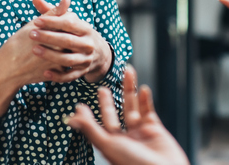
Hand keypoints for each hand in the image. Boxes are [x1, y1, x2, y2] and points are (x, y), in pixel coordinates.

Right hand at [0, 0, 70, 116]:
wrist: (8, 69)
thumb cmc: (18, 44)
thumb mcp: (34, 25)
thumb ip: (54, 12)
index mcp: (55, 32)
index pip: (71, 19)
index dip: (62, 18)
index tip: (52, 21)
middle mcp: (60, 47)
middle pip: (71, 34)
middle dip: (64, 32)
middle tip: (50, 33)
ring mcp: (61, 60)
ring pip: (70, 48)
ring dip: (64, 45)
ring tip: (51, 44)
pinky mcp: (60, 71)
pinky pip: (66, 61)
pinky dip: (60, 57)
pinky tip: (50, 55)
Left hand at [29, 0, 112, 82]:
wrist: (99, 54)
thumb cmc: (77, 33)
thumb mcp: (70, 22)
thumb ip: (52, 11)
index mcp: (86, 29)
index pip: (69, 23)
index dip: (53, 22)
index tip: (36, 21)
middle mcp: (88, 44)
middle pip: (68, 41)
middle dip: (49, 37)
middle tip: (31, 34)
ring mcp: (86, 59)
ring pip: (68, 59)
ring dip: (51, 55)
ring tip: (35, 50)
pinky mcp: (82, 72)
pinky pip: (70, 76)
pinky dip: (58, 76)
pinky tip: (45, 73)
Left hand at [67, 66, 188, 164]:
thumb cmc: (133, 163)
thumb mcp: (108, 144)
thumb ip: (91, 129)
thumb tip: (72, 119)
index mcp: (112, 145)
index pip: (97, 126)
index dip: (89, 116)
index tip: (80, 104)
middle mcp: (125, 139)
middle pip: (115, 114)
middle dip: (110, 100)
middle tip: (102, 88)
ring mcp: (141, 133)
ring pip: (133, 107)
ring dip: (130, 89)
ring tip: (128, 71)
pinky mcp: (156, 130)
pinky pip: (149, 111)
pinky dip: (146, 100)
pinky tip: (143, 88)